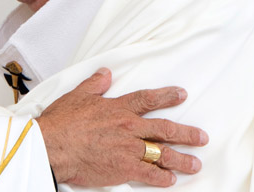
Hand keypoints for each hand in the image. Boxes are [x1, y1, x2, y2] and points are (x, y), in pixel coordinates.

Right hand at [35, 68, 207, 186]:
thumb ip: (94, 84)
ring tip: (194, 163)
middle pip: (164, 129)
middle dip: (186, 133)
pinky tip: (170, 180)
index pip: (147, 100)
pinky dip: (162, 178)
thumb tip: (105, 73)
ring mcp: (128, 149)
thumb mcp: (77, 96)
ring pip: (163, 153)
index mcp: (117, 109)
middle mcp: (127, 128)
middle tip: (201, 137)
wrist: (53, 146)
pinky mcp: (124, 169)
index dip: (166, 96)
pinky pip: (150, 174)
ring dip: (181, 159)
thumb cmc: (61, 123)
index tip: (181, 95)